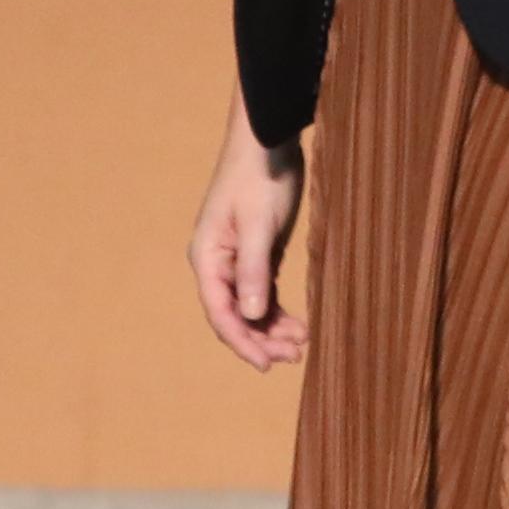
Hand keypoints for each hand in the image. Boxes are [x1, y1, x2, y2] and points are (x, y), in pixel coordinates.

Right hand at [191, 100, 309, 368]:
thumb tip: (250, 314)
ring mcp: (236, 260)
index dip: (242, 342)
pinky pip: (263, 293)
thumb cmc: (258, 178)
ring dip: (272, 329)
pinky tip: (298, 325)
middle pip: (235, 316)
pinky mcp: (256, 255)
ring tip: (301, 344)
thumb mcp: (258, 224)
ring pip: (250, 308)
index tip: (266, 364)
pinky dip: (278, 311)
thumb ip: (253, 270)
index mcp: (207, 258)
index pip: (221, 312)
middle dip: (262, 339)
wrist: (267, 143)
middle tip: (295, 356)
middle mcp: (217, 264)